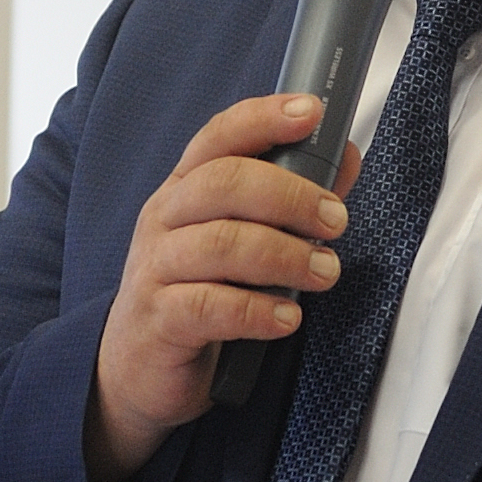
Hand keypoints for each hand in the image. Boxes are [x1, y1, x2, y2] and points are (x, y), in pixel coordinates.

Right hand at [86, 95, 362, 481]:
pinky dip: (258, 311)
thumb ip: (290, 200)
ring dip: (285, 256)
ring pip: (221, 244)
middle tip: (335, 221)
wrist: (137, 369)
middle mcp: (165, 219)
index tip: (311, 112)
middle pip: (224, 183)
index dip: (264, 118)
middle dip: (291, 195)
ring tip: (324, 272)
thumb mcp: (240, 239)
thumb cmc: (199, 292)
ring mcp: (156, 268)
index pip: (219, 137)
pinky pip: (210, 307)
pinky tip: (287, 318)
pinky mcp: (158, 320)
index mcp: (184, 189)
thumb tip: (344, 158)